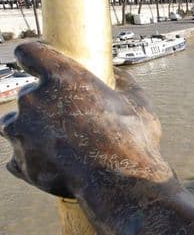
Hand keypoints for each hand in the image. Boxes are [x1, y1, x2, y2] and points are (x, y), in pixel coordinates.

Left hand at [1, 42, 172, 198]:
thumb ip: (123, 82)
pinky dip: (32, 158)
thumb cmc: (132, 138)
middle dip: (43, 104)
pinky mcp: (21, 162)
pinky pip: (18, 157)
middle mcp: (33, 100)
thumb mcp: (138, 101)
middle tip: (68, 117)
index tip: (36, 63)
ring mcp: (21, 133)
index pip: (28, 52)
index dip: (32, 56)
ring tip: (58, 143)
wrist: (121, 182)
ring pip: (13, 125)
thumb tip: (117, 74)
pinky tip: (55, 163)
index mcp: (60, 77)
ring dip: (29, 130)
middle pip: (26, 94)